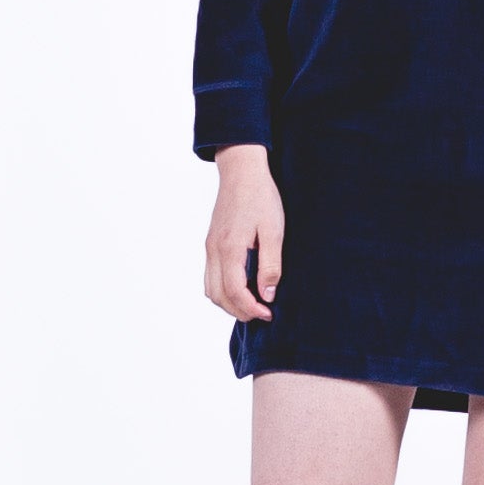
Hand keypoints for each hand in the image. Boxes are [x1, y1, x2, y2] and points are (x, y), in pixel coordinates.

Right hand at [205, 144, 283, 321]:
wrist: (241, 171)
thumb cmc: (261, 197)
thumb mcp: (274, 230)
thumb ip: (271, 265)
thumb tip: (267, 295)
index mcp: (230, 248)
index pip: (234, 292)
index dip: (250, 309)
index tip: (268, 313)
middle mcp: (214, 251)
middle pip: (218, 296)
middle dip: (239, 311)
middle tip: (263, 313)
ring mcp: (210, 247)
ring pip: (210, 289)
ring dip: (229, 303)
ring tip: (253, 303)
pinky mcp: (211, 243)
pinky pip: (210, 276)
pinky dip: (222, 290)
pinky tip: (242, 287)